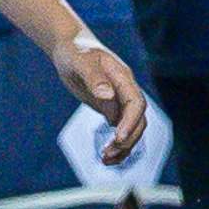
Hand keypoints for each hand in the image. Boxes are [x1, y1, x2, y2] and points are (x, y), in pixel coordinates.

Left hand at [57, 28, 152, 161]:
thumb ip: (94, 78)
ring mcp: (120, 101)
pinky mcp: (111, 109)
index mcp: (123, 78)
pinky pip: (119, 130)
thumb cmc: (75, 51)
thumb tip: (107, 96)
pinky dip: (116, 145)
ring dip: (123, 146)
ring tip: (106, 160)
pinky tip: (106, 158)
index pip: (136, 102)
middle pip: (138, 120)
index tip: (119, 136)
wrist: (70, 48)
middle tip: (109, 153)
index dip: (131, 121)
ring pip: (131, 129)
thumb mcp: (80, 61)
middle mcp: (126, 91)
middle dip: (127, 138)